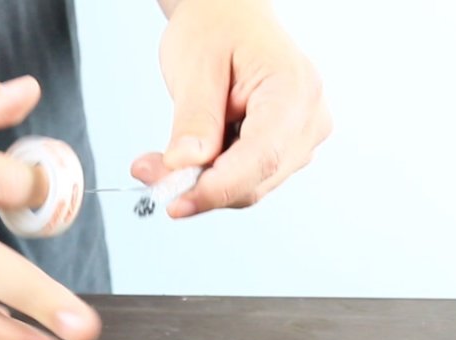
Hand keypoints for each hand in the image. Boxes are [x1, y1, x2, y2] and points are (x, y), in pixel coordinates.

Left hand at [135, 0, 331, 215]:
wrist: (229, 14)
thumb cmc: (216, 28)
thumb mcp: (195, 66)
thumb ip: (193, 119)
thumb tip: (184, 165)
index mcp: (295, 91)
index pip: (261, 157)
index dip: (217, 188)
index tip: (176, 204)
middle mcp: (309, 120)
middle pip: (254, 180)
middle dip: (198, 187)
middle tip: (146, 172)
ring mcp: (301, 139)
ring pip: (247, 186)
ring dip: (199, 184)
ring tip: (157, 162)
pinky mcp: (283, 150)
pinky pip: (245, 179)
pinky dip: (209, 178)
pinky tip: (184, 158)